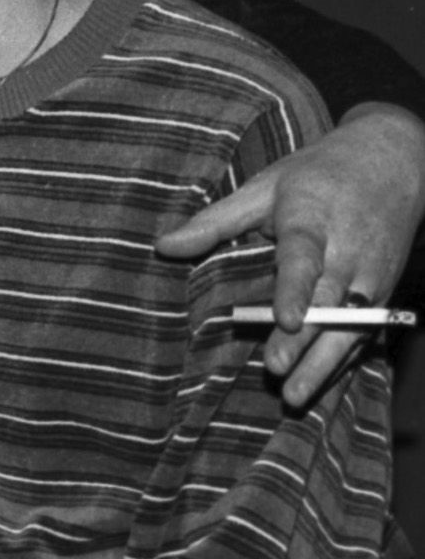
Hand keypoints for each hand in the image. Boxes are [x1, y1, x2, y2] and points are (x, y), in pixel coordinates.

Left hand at [157, 102, 424, 405]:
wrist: (393, 164)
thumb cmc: (317, 175)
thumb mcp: (264, 186)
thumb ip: (215, 221)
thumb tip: (163, 246)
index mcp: (312, 220)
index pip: (304, 258)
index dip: (296, 290)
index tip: (286, 320)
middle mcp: (347, 252)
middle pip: (328, 301)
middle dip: (305, 339)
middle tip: (277, 369)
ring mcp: (370, 275)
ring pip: (351, 324)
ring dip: (324, 361)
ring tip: (295, 394)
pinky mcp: (383, 292)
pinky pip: (365, 331)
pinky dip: (344, 361)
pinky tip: (322, 389)